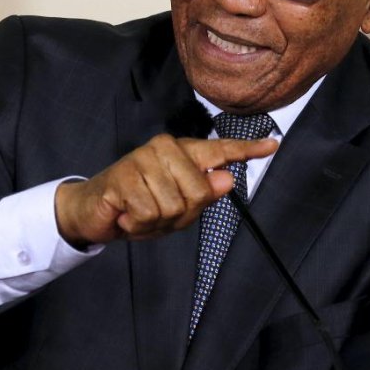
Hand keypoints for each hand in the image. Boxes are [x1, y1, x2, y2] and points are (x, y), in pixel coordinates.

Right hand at [54, 133, 277, 246]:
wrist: (96, 212)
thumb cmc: (140, 207)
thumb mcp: (177, 209)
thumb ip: (203, 195)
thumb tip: (227, 179)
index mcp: (182, 153)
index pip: (219, 150)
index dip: (247, 150)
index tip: (273, 145)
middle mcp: (164, 148)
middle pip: (198, 192)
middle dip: (180, 214)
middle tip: (156, 212)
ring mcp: (143, 159)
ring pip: (173, 205)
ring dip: (156, 221)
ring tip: (139, 212)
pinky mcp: (123, 176)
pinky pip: (148, 212)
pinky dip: (138, 224)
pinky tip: (127, 215)